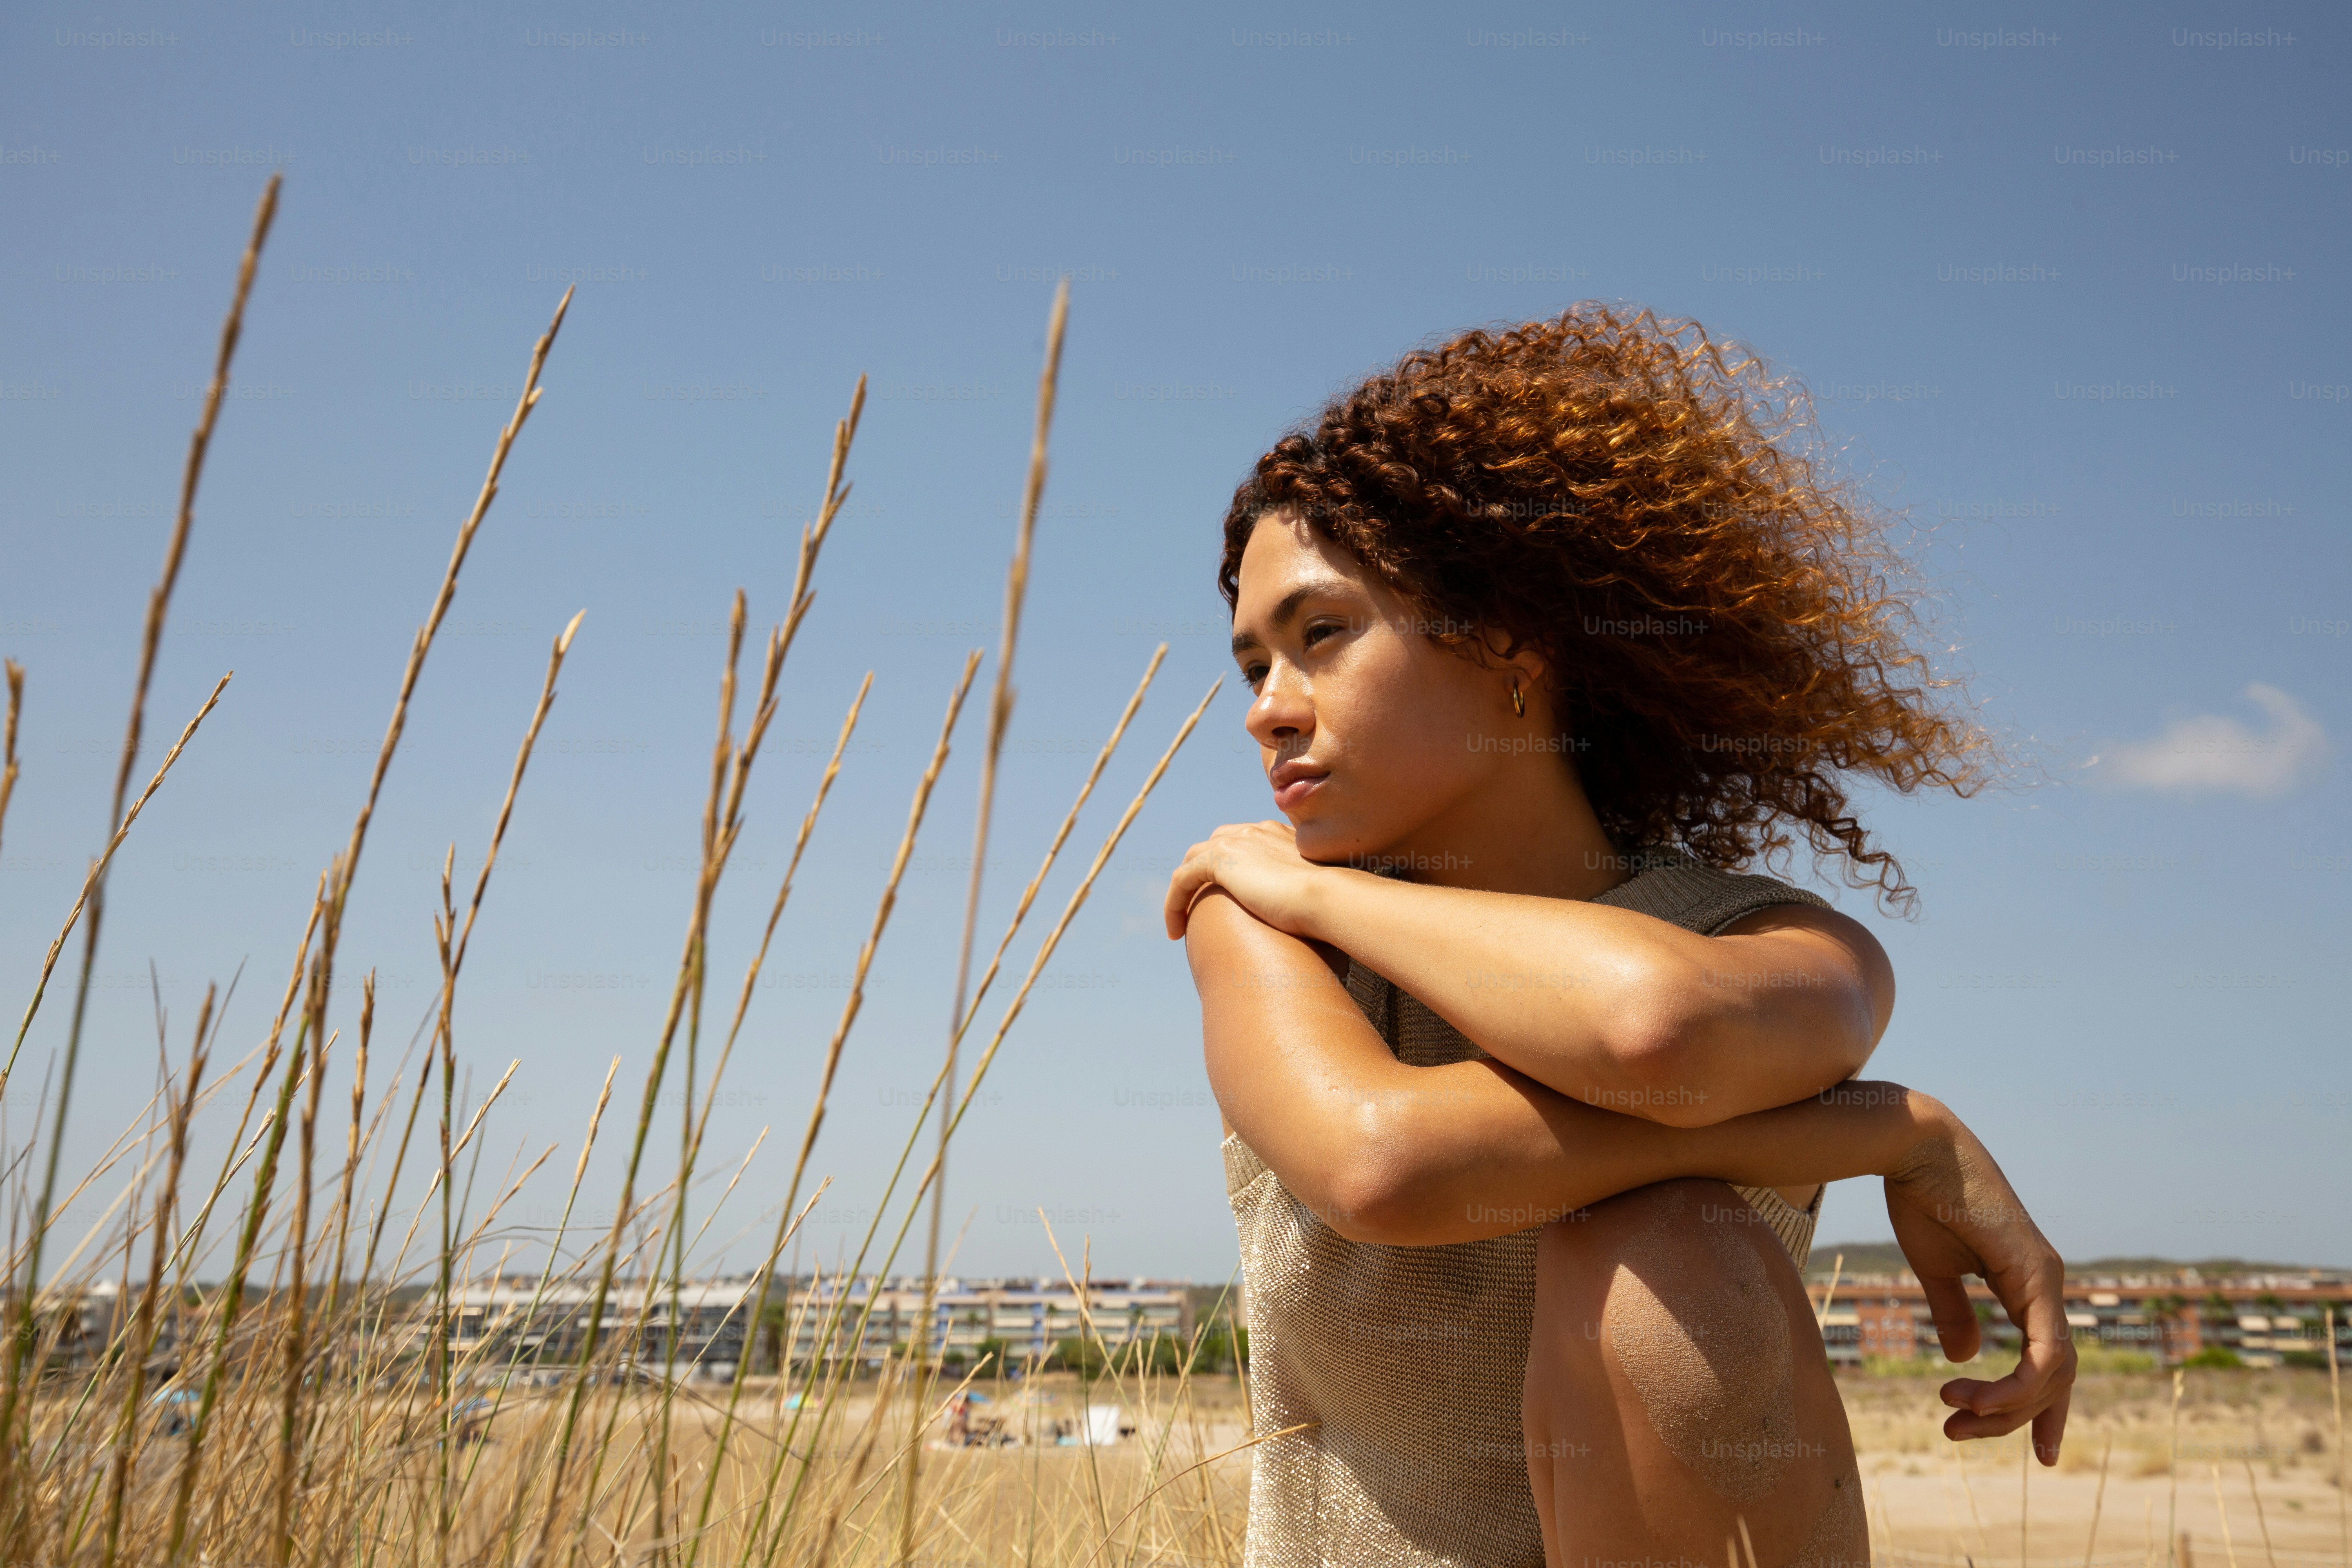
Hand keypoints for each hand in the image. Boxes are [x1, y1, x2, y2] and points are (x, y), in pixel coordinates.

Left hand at [1163, 821, 1333, 939]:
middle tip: (1199, 907)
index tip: (1230, 900)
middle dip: (1203, 873)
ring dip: (1183, 890)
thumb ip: (1305, 890)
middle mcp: (1254, 831)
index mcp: (1277, 834)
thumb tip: (1308, 914)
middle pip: (1214, 845)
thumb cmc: (1332, 902)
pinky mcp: (1219, 861)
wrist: (1329, 896)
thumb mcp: (1317, 890)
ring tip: (1181, 923)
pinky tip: (1174, 932)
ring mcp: (1235, 842)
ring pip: (1193, 861)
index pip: (1243, 843)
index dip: (1230, 869)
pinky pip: (1182, 879)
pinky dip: (1173, 903)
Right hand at [1880, 1097, 2076, 1462]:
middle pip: (2053, 1378)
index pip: (2051, 1362)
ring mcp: (2047, 1280)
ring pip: (2051, 1373)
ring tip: (1953, 1410)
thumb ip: (1955, 1312)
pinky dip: (2017, 1384)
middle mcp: (2048, 1285)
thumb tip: (1967, 1358)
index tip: (2039, 1454)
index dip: (2044, 1411)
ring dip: (2005, 1405)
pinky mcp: (2035, 1275)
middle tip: (1958, 1431)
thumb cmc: (1923, 1196)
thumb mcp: (1936, 1268)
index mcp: (2030, 1284)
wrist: (1916, 1147)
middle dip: (2012, 1418)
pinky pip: (2043, 1351)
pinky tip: (1978, 1396)